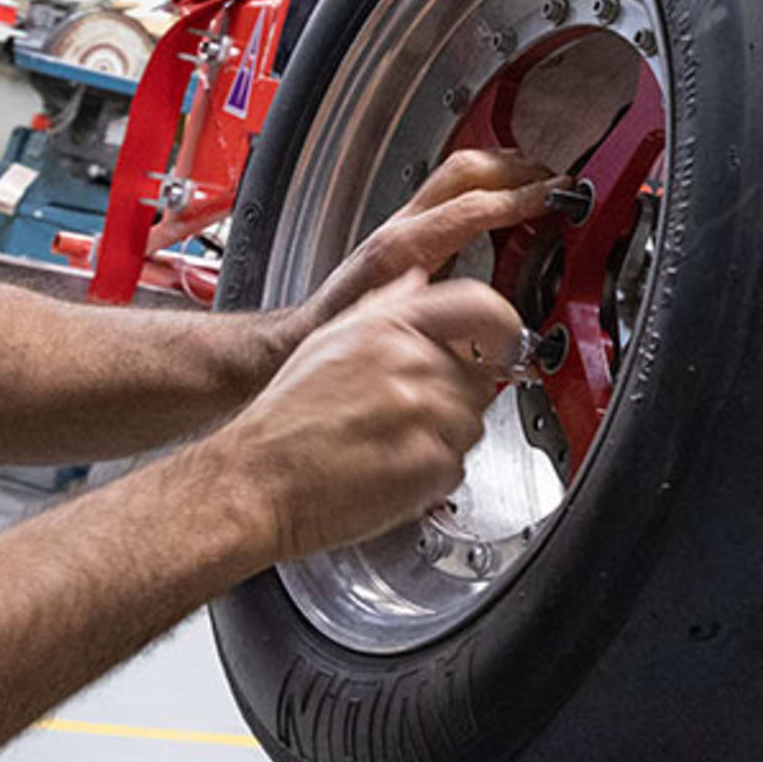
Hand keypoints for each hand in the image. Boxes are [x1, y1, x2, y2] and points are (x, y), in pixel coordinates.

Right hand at [211, 269, 530, 565]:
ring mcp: (426, 414)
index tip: (507, 341)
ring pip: (471, 423)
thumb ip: (385, 304)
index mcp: (390, 325)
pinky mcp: (432, 464)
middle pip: (479, 375)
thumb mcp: (329, 338)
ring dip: (442, 437)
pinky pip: (456, 465)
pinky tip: (388, 468)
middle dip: (454, 396)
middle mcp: (413, 363)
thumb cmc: (282, 419)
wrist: (255, 481)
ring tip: (387, 443)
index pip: (480, 306)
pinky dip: (431, 473)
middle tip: (406, 415)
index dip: (504, 325)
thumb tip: (420, 280)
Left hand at [298, 148, 556, 327]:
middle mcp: (402, 225)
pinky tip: (503, 199)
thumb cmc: (346, 336)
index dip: (521, 198)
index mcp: (405, 248)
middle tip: (553, 181)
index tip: (556, 196)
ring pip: (456, 168)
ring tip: (538, 181)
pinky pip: (450, 188)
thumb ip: (460, 326)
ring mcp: (402, 221)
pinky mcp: (406, 227)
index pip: (473, 206)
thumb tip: (509, 329)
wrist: (307, 335)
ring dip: (502, 167)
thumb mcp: (412, 338)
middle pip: (465, 169)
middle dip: (517, 168)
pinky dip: (484, 183)